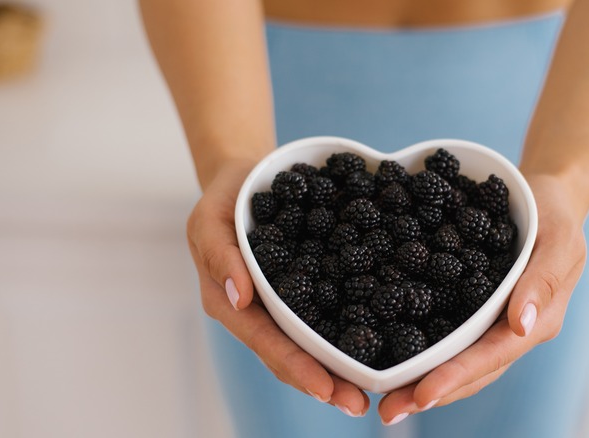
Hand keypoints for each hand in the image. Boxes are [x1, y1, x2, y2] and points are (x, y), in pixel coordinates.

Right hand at [188, 159, 370, 416]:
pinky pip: (325, 315)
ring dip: (337, 369)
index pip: (266, 341)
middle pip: (290, 355)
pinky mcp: (305, 291)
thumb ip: (220, 254)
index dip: (295, 367)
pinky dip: (346, 333)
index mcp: (232, 303)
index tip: (326, 389)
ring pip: (309, 344)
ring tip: (369, 390)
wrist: (248, 178)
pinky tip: (377, 345)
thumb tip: (240, 296)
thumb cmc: (226, 198)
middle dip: (324, 382)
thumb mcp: (212, 217)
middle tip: (358, 404)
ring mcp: (282, 306)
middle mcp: (259, 313)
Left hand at [377, 173, 587, 424]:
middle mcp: (510, 331)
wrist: (546, 199)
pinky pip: (447, 333)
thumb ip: (543, 280)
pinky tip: (390, 355)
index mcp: (536, 322)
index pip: (493, 357)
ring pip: (457, 360)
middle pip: (470, 371)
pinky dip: (421, 348)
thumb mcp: (560, 239)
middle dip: (430, 392)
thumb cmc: (557, 217)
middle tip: (388, 411)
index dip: (458, 377)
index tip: (423, 395)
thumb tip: (519, 324)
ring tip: (384, 397)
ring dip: (421, 380)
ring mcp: (491, 323)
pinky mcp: (472, 308)